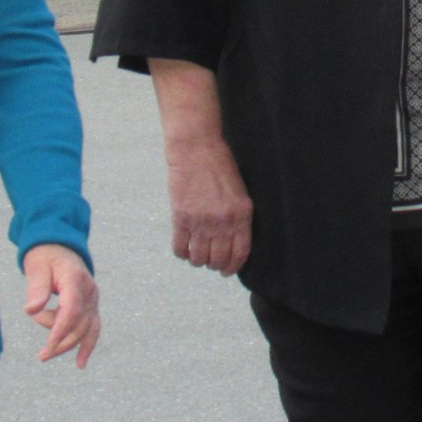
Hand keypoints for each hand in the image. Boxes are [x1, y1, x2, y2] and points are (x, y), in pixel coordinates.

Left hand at [23, 244, 99, 367]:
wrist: (59, 247)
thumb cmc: (45, 257)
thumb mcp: (36, 268)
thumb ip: (36, 288)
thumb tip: (31, 311)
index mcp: (75, 278)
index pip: (71, 309)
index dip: (60, 329)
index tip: (48, 347)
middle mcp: (89, 290)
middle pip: (79, 323)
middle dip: (60, 341)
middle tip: (41, 355)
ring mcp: (92, 299)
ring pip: (86, 329)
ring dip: (68, 345)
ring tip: (46, 356)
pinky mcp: (91, 306)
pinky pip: (92, 328)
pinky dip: (87, 345)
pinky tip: (80, 363)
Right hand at [164, 135, 251, 274]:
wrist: (196, 149)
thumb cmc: (221, 166)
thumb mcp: (240, 192)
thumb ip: (239, 217)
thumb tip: (233, 241)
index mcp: (241, 215)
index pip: (240, 253)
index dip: (233, 267)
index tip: (228, 271)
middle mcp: (222, 223)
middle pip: (218, 259)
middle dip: (215, 265)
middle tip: (211, 262)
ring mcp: (200, 222)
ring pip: (199, 258)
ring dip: (198, 260)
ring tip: (197, 254)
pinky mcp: (181, 218)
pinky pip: (180, 248)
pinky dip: (182, 253)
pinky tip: (184, 248)